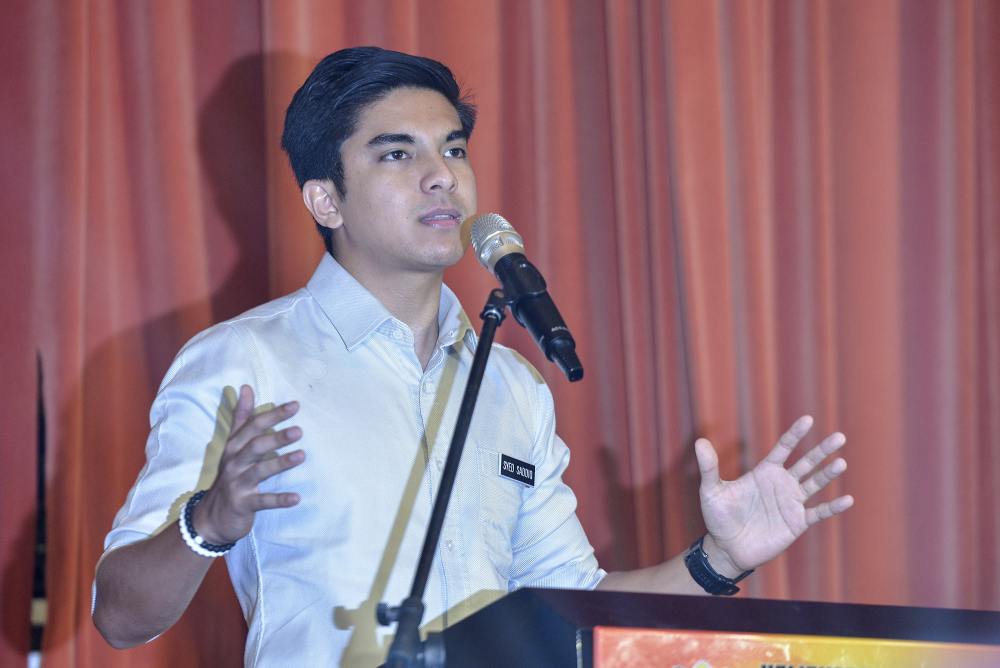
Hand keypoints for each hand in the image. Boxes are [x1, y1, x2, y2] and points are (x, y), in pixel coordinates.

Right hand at [192, 385, 303, 544]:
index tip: (295, 405)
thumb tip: (246, 387)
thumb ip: (241, 417)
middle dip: (276, 437)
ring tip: (301, 456)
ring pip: (259, 471)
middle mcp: (234, 463)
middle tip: (299, 430)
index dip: (273, 415)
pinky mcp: (242, 504)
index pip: (253, 426)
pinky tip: (296, 498)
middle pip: (255, 446)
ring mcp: (237, 484)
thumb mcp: (233, 445)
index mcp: (234, 446)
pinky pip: (262, 501)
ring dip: (280, 463)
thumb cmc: (230, 475)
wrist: (211, 517)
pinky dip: (278, 499)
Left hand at [695, 415, 853, 574]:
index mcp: (764, 472)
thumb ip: (709, 467)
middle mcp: (782, 484)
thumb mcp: (711, 491)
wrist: (726, 548)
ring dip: (828, 474)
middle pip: (806, 463)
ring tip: (841, 462)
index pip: (784, 448)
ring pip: (815, 484)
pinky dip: (832, 507)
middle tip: (839, 437)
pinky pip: (818, 513)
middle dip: (822, 450)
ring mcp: (791, 503)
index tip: (808, 419)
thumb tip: (700, 441)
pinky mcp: (797, 523)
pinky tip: (847, 499)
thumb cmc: (718, 518)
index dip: (795, 434)